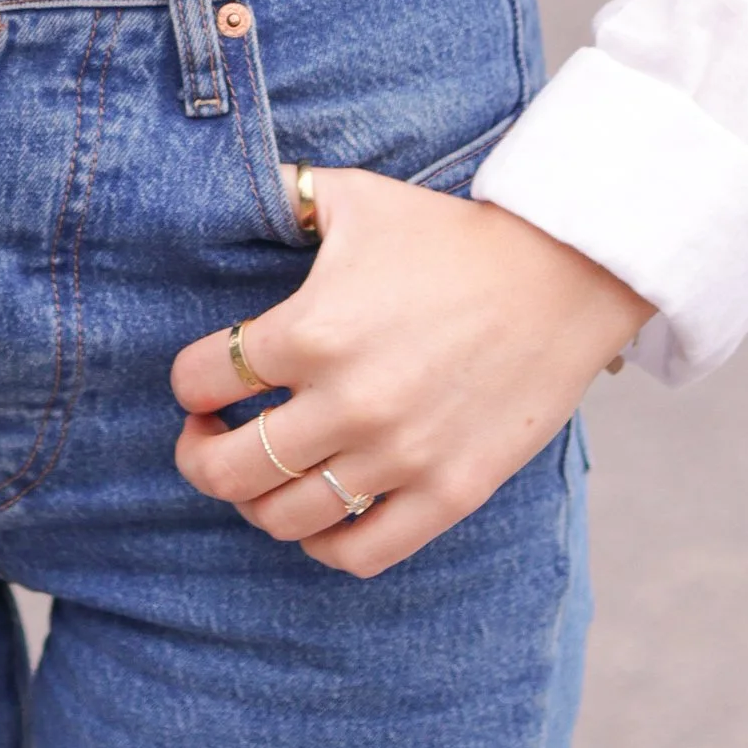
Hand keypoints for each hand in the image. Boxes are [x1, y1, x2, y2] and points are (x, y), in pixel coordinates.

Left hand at [170, 168, 647, 579]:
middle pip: (228, 469)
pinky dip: (323, 544)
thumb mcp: (355, 196)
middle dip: (198, 457)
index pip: (200, 380)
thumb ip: (285, 197)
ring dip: (255, 502)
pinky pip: (359, 553)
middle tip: (206, 439)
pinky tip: (319, 512)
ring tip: (262, 474)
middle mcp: (347, 402)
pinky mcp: (447, 493)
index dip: (188, 381)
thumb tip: (237, 194)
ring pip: (284, 518)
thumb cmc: (447, 233)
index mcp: (311, 329)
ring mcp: (398, 456)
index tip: (200, 382)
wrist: (559, 275)